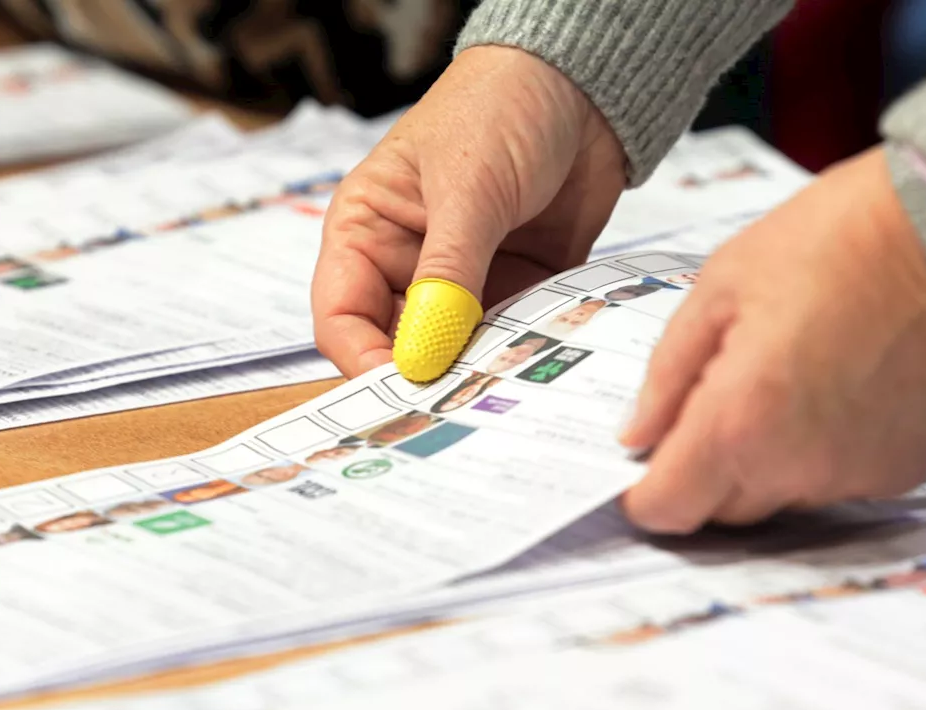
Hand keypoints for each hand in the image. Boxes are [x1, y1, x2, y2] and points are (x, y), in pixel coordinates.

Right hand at [312, 45, 625, 375]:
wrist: (583, 86)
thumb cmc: (501, 107)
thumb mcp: (468, 189)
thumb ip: (448, 273)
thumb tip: (422, 356)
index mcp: (367, 231)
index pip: (342, 316)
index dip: (364, 360)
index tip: (403, 390)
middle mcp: (408, 263)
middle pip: (397, 346)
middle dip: (425, 375)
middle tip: (457, 405)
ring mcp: (464, 281)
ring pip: (456, 351)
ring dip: (478, 370)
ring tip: (502, 388)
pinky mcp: (516, 288)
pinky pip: (511, 337)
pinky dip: (520, 353)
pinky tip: (536, 365)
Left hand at [620, 145, 925, 531]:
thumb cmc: (834, 243)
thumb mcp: (718, 289)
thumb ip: (666, 374)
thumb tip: (636, 433)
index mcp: (737, 421)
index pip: (668, 508)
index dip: (646, 493)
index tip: (644, 467)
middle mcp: (794, 466)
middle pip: (720, 510)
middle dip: (702, 471)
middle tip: (715, 402)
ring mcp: (851, 475)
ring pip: (778, 498)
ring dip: (763, 462)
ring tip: (785, 382)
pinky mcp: (898, 472)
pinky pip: (834, 483)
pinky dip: (820, 454)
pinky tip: (833, 392)